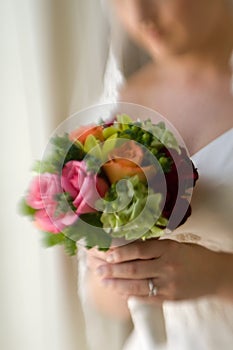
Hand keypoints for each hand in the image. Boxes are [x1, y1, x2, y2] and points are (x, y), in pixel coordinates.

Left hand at [96, 239, 224, 301]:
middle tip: (99, 270)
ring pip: (137, 285)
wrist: (214, 274)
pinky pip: (146, 297)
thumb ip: (154, 247)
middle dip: (113, 270)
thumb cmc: (193, 255)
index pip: (139, 250)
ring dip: (118, 284)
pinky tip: (120, 292)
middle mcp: (167, 266)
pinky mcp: (170, 298)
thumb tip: (128, 246)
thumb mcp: (175, 245)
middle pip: (134, 268)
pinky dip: (131, 295)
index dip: (121, 253)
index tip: (107, 254)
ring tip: (104, 281)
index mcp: (168, 249)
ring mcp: (168, 284)